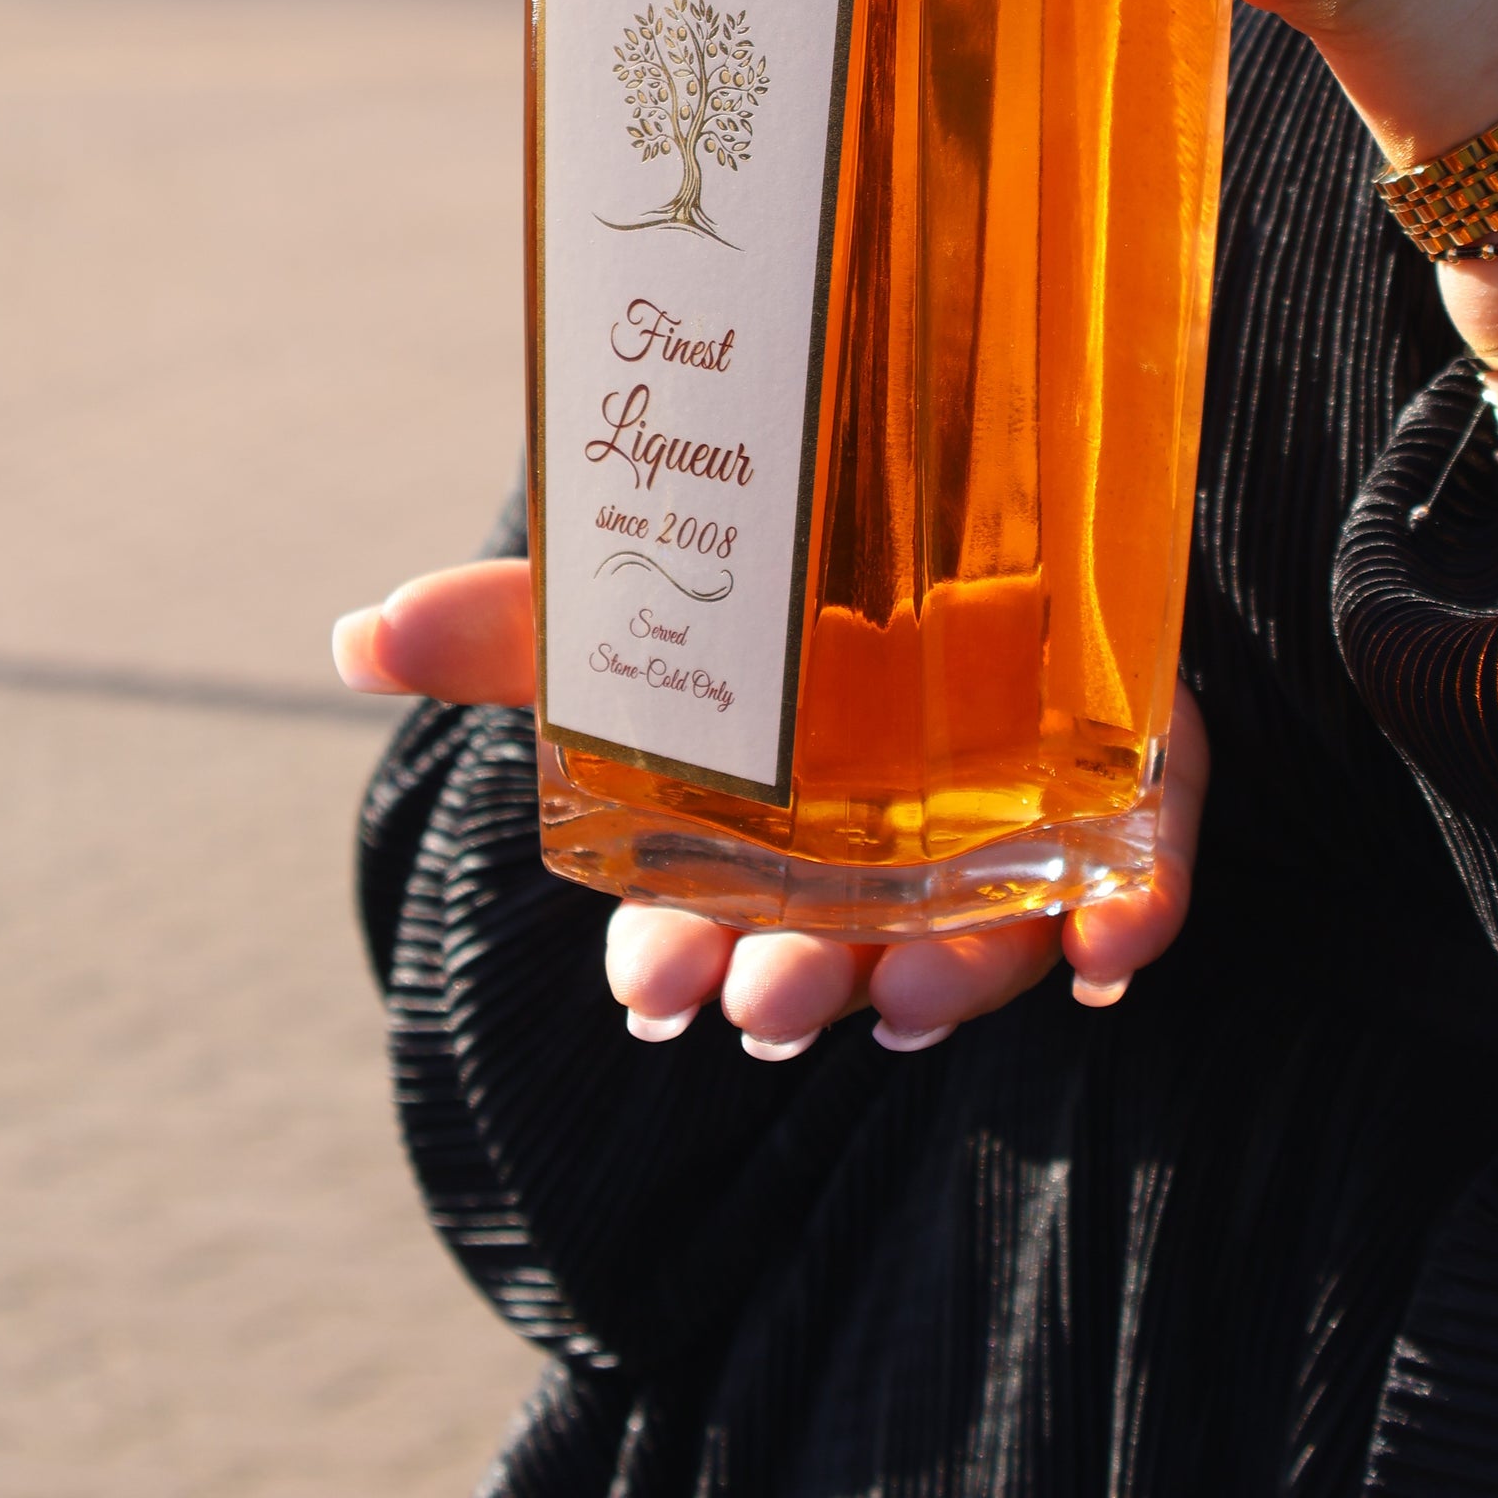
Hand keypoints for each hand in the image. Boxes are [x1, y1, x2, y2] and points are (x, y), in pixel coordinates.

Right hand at [334, 561, 1209, 1052]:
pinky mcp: (1130, 792)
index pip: (714, 919)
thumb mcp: (667, 590)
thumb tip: (355, 634)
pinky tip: (1104, 946)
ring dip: (946, 981)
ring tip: (904, 991)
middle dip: (798, 985)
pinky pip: (1142, 876)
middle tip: (764, 999)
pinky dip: (1129, 918)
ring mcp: (1018, 829)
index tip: (652, 983)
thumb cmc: (806, 594)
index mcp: (775, 829)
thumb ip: (527, 624)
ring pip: (983, 938)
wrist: (990, 498)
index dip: (680, 959)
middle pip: (845, 948)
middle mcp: (895, 853)